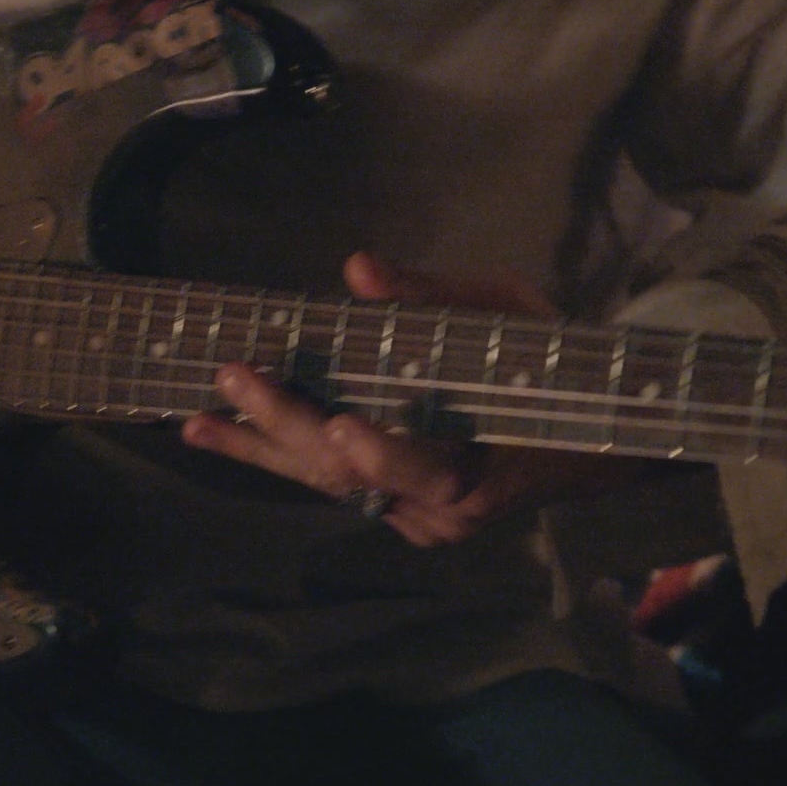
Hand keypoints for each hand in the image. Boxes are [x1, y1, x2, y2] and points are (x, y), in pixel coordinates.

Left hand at [180, 252, 644, 545]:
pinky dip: (282, 455)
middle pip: (350, 474)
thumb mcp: (504, 316)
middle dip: (284, 426)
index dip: (383, 450)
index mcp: (480, 467)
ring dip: (260, 449)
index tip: (342, 424)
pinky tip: (229, 434)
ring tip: (196, 424)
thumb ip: (430, 298)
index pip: (424, 466)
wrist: (591, 443)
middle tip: (232, 382)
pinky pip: (333, 483)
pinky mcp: (396, 512)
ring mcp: (414, 518)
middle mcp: (440, 509)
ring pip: (328, 484)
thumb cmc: (552, 368)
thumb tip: (360, 267)